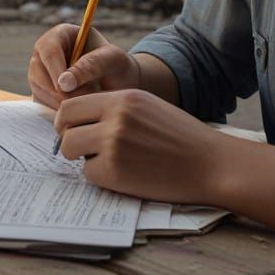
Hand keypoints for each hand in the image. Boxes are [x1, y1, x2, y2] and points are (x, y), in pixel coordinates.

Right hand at [28, 24, 140, 109]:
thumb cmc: (118, 66)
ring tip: (85, 103)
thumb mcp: (111, 60)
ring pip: (39, 91)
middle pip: (37, 72)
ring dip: (60, 103)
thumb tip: (63, 83)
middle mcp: (45, 53)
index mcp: (60, 35)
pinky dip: (58, 112)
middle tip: (81, 101)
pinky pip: (43, 105)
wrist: (120, 84)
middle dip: (58, 91)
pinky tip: (78, 110)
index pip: (48, 49)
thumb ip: (90, 65)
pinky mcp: (42, 93)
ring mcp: (41, 74)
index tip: (68, 89)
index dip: (55, 70)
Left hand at [54, 89, 226, 203]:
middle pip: (65, 127)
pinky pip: (88, 174)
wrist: (209, 162)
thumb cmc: (180, 137)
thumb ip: (114, 108)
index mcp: (122, 97)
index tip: (72, 130)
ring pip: (71, 150)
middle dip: (69, 140)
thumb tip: (80, 120)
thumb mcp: (147, 107)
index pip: (72, 104)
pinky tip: (123, 175)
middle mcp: (115, 116)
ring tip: (106, 162)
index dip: (67, 120)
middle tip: (81, 150)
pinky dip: (100, 177)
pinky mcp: (114, 171)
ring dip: (83, 158)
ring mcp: (113, 143)